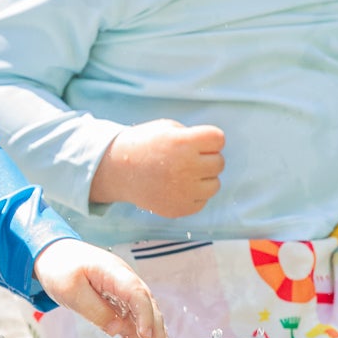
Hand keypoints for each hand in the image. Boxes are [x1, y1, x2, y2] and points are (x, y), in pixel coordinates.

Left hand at [33, 238, 173, 337]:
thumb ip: (95, 310)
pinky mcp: (117, 306)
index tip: (146, 336)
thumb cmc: (61, 269)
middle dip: (157, 330)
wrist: (54, 256)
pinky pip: (131, 324)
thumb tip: (117, 329)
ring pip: (145, 317)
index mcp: (114, 272)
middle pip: (147, 306)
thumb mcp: (71, 291)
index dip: (144, 314)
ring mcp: (123, 294)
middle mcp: (125, 282)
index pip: (136, 293)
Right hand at [89, 119, 224, 218]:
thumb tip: (216, 152)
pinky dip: (194, 194)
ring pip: (215, 185)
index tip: (195, 141)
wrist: (118, 171)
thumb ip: (194, 137)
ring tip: (183, 173)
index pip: (218, 139)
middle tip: (186, 158)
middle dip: (206, 159)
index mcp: (183, 143)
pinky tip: (177, 187)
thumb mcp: (168, 128)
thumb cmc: (145, 145)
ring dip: (203, 178)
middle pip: (219, 162)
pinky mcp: (180, 209)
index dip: (209, 139)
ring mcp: (183, 191)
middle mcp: (186, 168)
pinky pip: (202, 200)